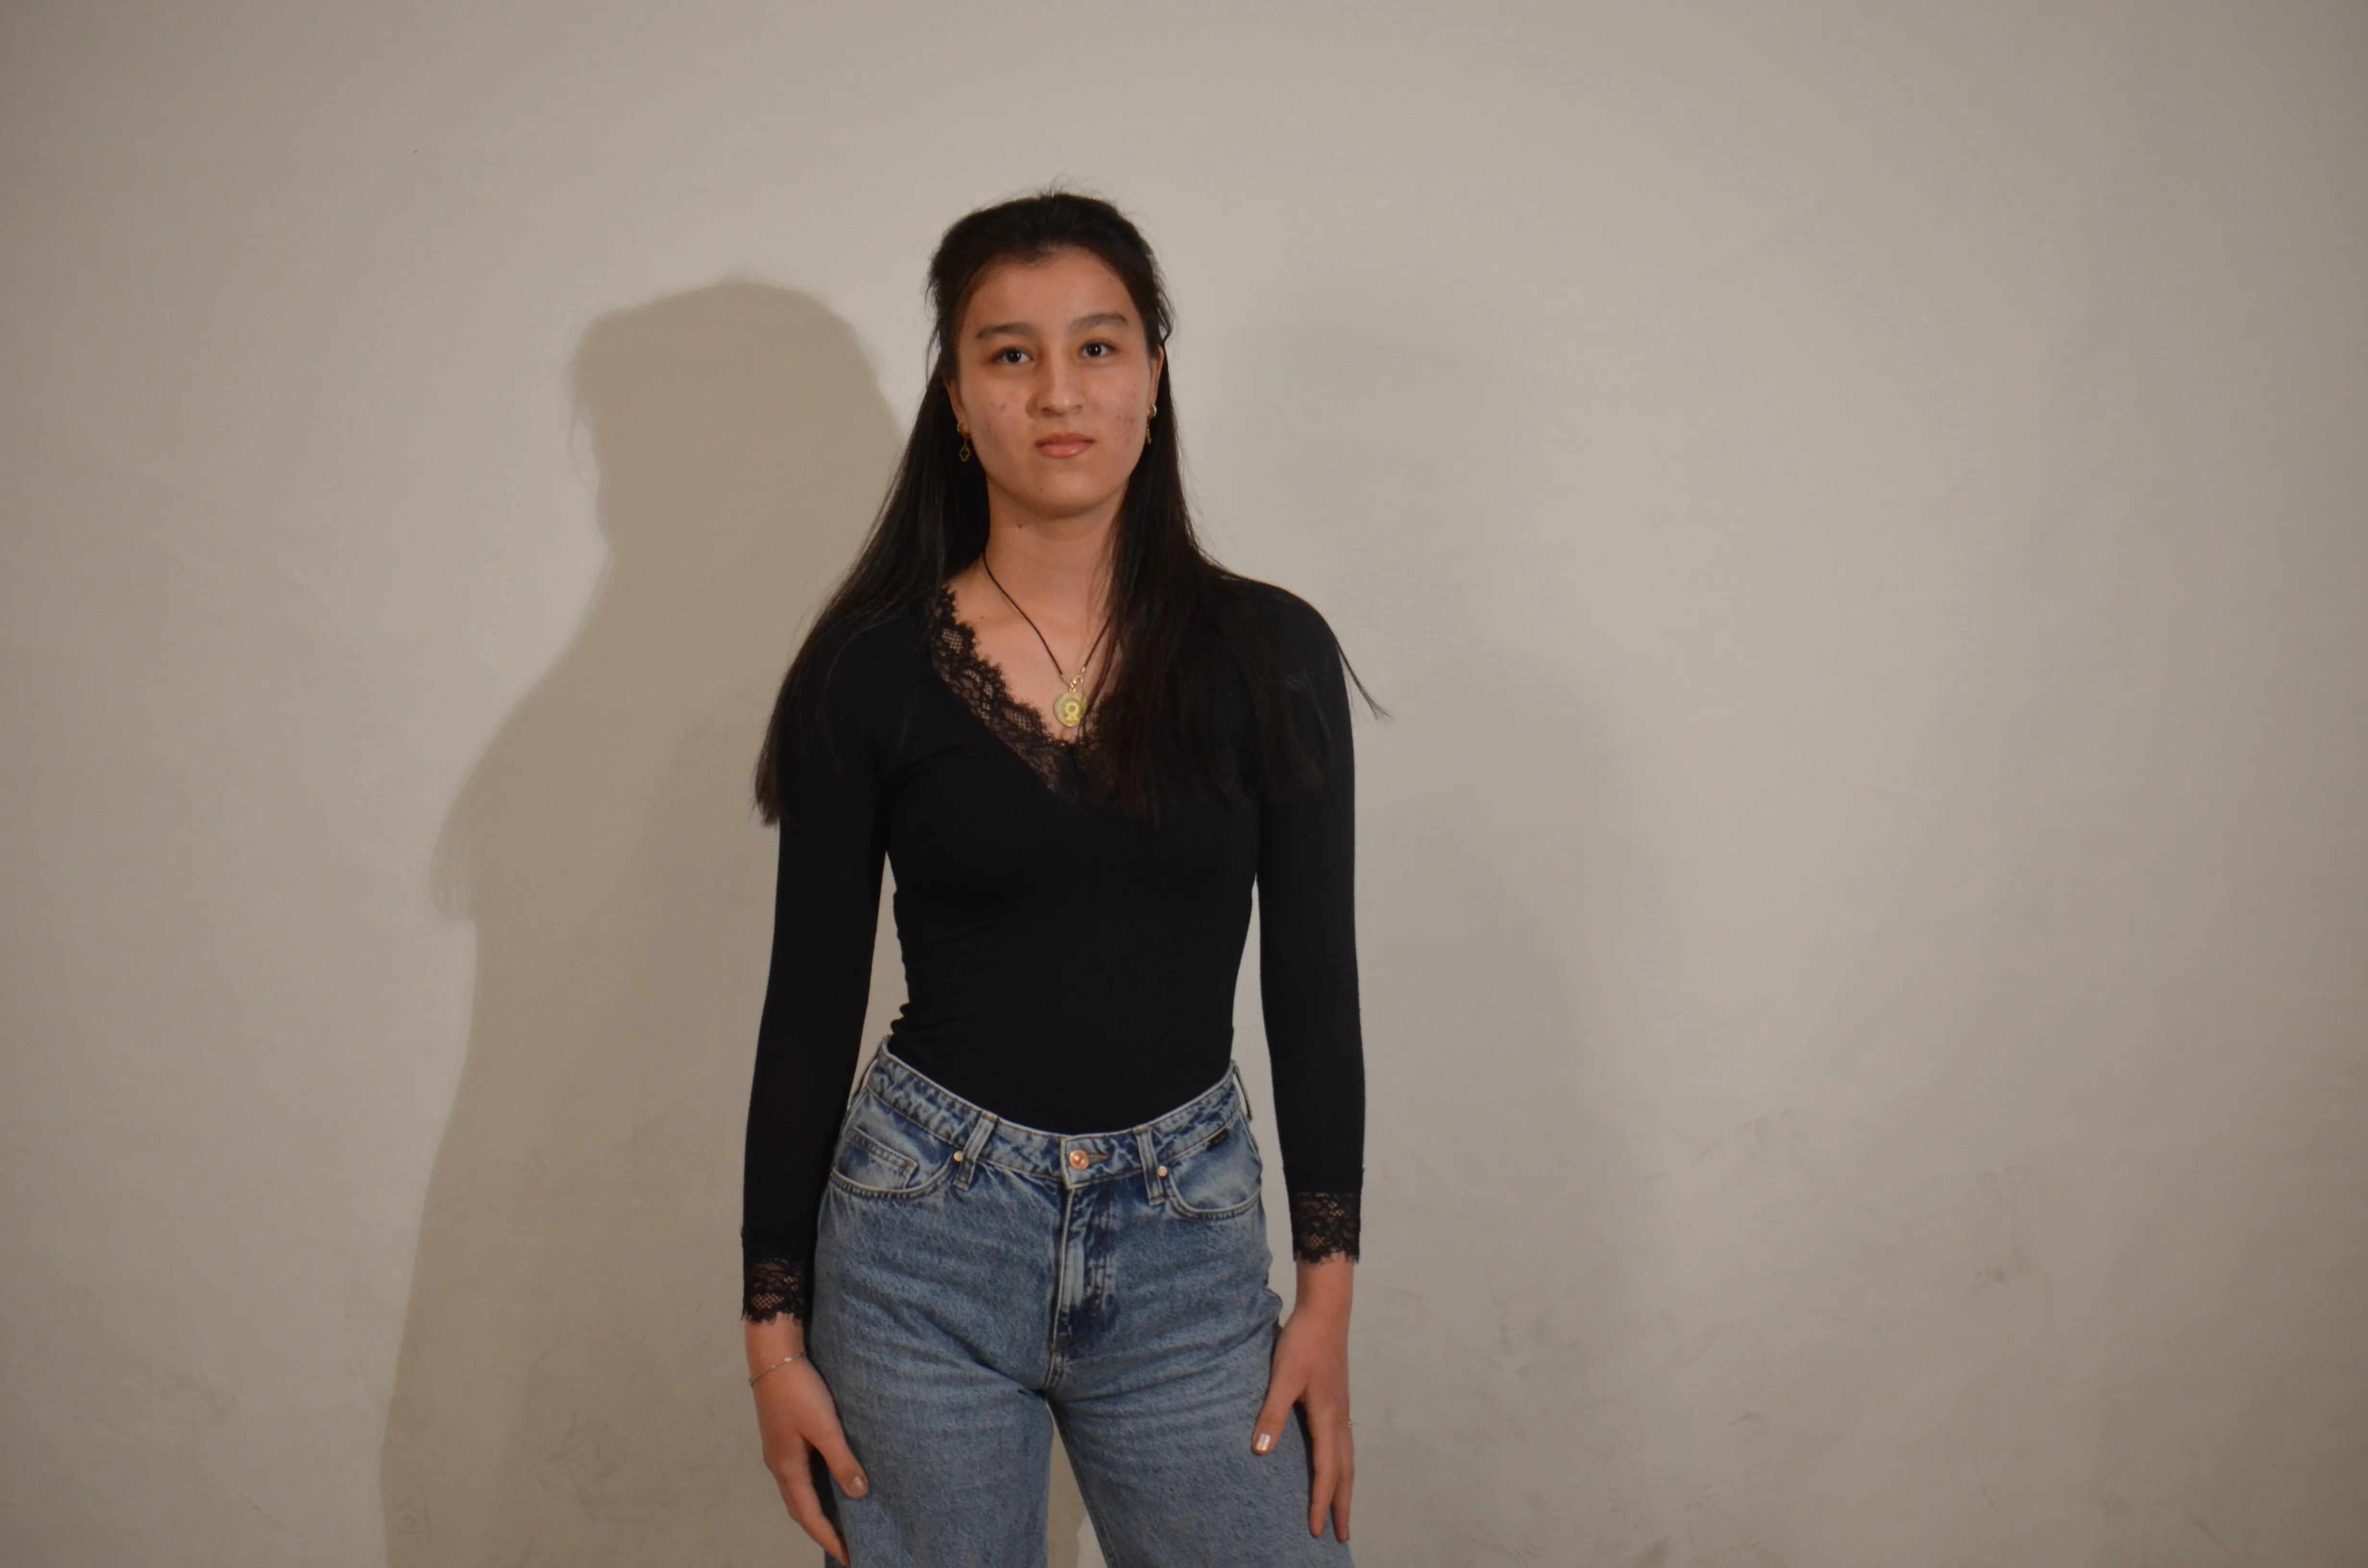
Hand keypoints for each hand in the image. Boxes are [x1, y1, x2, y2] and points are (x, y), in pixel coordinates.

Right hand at [751, 1349, 868, 1564]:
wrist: (774, 1355)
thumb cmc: (798, 1389)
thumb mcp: (825, 1426)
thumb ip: (842, 1460)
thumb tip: (859, 1494)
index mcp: (787, 1468)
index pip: (808, 1515)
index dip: (828, 1537)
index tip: (847, 1556)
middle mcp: (779, 1465)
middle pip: (800, 1508)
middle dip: (820, 1530)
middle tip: (844, 1546)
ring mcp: (779, 1451)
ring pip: (798, 1492)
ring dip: (816, 1510)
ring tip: (839, 1523)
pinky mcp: (784, 1437)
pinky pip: (799, 1475)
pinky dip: (814, 1489)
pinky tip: (829, 1483)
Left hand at [1252, 1256, 1354, 1540]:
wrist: (1326, 1311)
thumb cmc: (1303, 1342)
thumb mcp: (1282, 1376)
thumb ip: (1272, 1413)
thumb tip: (1260, 1450)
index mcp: (1328, 1418)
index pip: (1326, 1472)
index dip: (1320, 1503)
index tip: (1315, 1530)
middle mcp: (1340, 1419)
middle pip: (1345, 1472)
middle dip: (1342, 1505)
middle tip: (1342, 1535)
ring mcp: (1342, 1410)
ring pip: (1348, 1458)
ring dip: (1345, 1487)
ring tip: (1342, 1508)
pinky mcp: (1338, 1400)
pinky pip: (1345, 1444)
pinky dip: (1343, 1465)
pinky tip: (1336, 1464)